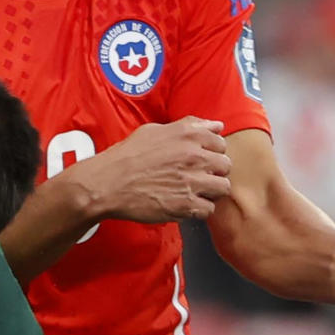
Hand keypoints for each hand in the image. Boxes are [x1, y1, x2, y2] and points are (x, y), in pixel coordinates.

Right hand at [73, 117, 232, 222]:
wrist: (108, 183)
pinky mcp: (186, 205)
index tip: (201, 159)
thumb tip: (217, 125)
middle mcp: (195, 156)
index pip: (221, 143)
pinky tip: (186, 205)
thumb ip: (190, 126)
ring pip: (222, 188)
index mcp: (188, 135)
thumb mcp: (156, 130)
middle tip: (198, 176)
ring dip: (211, 191)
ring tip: (194, 192)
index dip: (212, 152)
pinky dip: (199, 209)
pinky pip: (208, 209)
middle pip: (226, 166)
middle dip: (215, 172)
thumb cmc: (128, 155)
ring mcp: (192, 181)